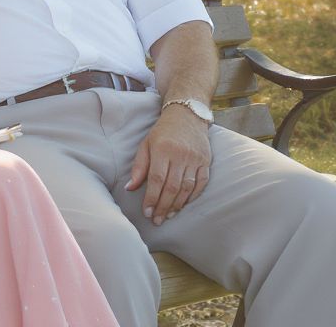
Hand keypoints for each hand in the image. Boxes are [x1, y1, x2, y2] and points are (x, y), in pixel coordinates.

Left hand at [125, 106, 211, 225]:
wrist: (186, 116)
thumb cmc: (162, 133)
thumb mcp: (146, 145)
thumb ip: (139, 167)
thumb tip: (130, 188)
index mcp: (162, 149)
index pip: (157, 179)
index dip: (152, 198)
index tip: (147, 212)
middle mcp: (180, 154)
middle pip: (172, 186)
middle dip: (163, 206)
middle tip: (156, 220)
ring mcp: (195, 158)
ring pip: (187, 187)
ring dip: (177, 205)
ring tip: (167, 215)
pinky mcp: (206, 161)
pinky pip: (201, 183)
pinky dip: (192, 197)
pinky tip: (183, 205)